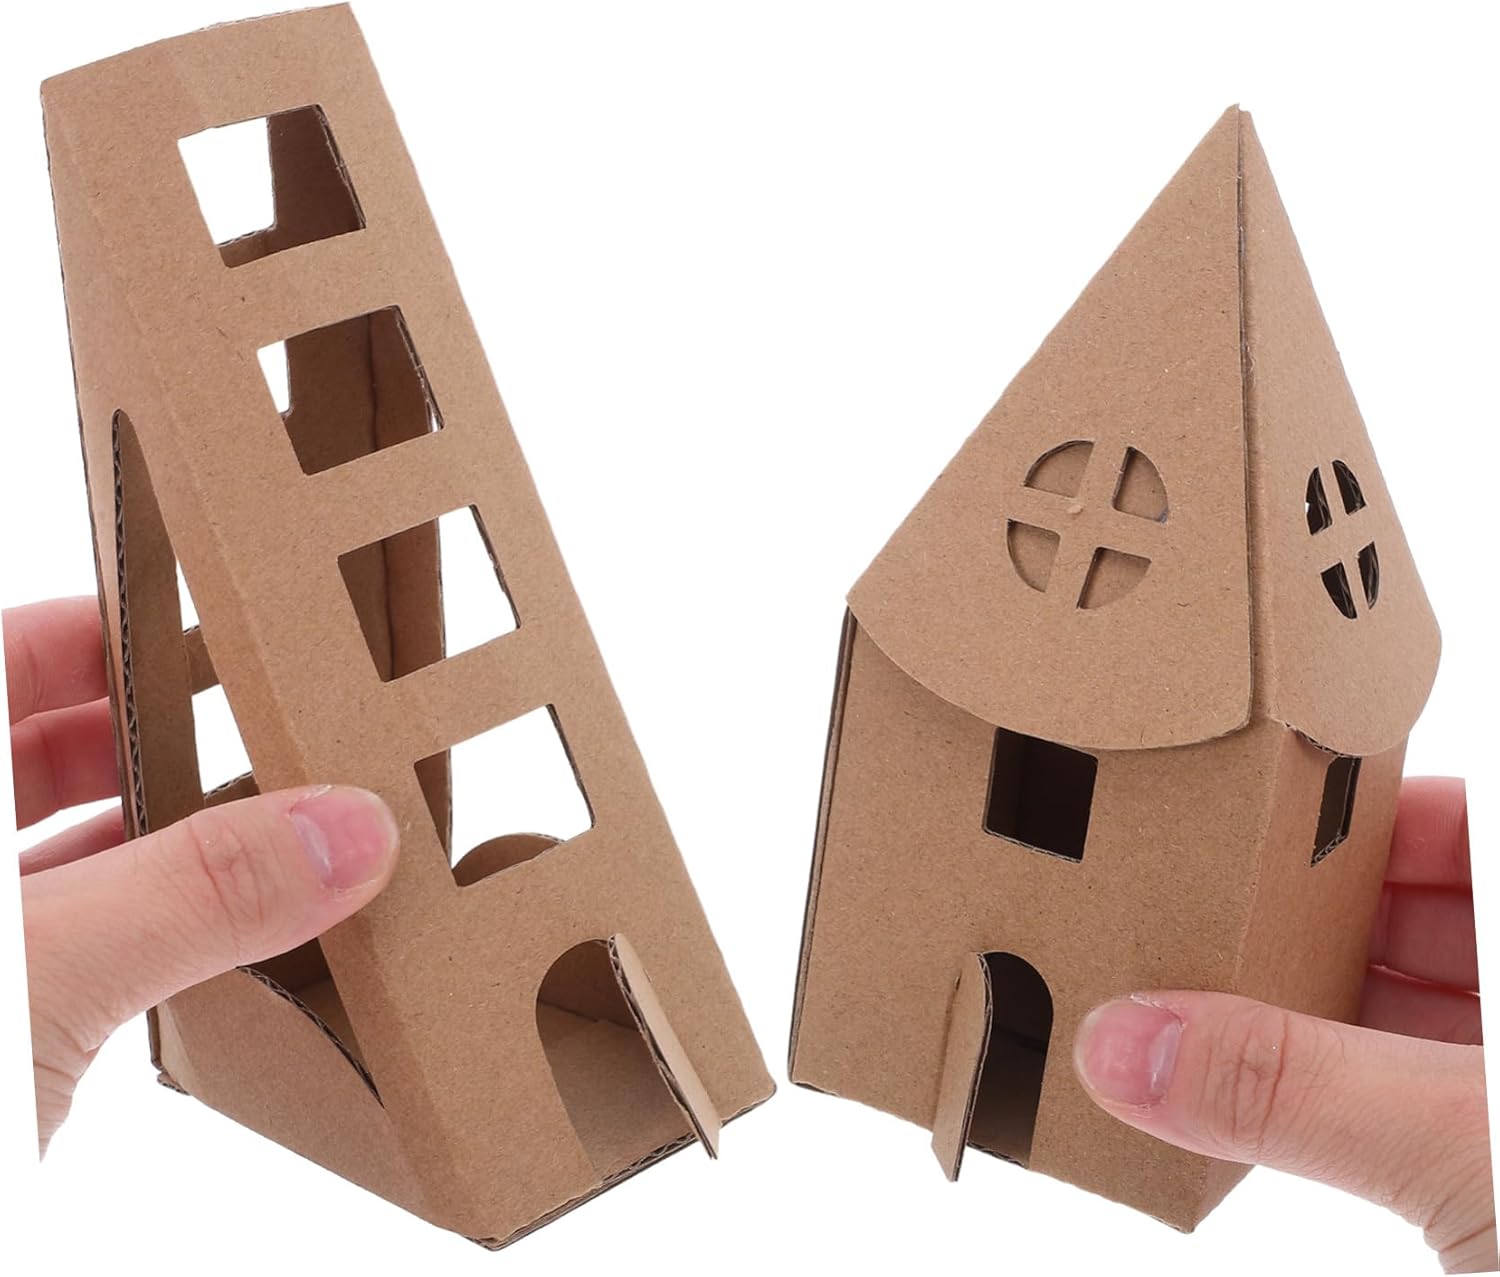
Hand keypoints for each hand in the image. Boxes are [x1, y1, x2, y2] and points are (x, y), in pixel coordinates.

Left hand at [8, 597, 399, 1150]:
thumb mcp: (38, 978)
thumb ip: (199, 893)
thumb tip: (347, 830)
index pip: (9, 655)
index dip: (107, 623)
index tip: (222, 621)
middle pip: (39, 747)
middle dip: (162, 735)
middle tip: (278, 727)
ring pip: (63, 848)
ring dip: (165, 836)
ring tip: (277, 825)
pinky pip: (76, 937)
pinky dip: (150, 921)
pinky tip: (227, 930)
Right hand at [1073, 777, 1493, 1271]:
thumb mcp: (1468, 1143)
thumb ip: (1295, 1088)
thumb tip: (1122, 1042)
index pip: (1460, 825)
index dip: (1354, 804)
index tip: (1239, 809)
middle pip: (1418, 920)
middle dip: (1299, 917)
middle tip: (1185, 906)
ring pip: (1402, 1021)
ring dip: (1302, 1020)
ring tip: (1189, 1003)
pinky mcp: (1491, 1186)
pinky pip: (1397, 1109)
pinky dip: (1324, 1102)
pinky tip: (1248, 1105)